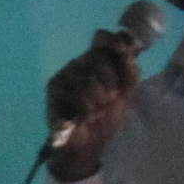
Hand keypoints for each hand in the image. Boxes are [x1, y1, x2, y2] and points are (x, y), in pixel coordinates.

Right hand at [43, 30, 140, 179]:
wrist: (89, 145)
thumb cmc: (107, 119)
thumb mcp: (127, 94)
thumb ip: (130, 71)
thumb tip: (127, 51)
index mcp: (98, 61)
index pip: (103, 38)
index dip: (114, 42)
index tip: (123, 52)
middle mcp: (79, 63)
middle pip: (97, 55)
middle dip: (110, 79)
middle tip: (110, 98)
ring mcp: (65, 74)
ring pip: (88, 78)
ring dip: (98, 101)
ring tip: (95, 112)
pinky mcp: (53, 88)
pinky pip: (76, 92)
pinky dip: (85, 108)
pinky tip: (83, 118)